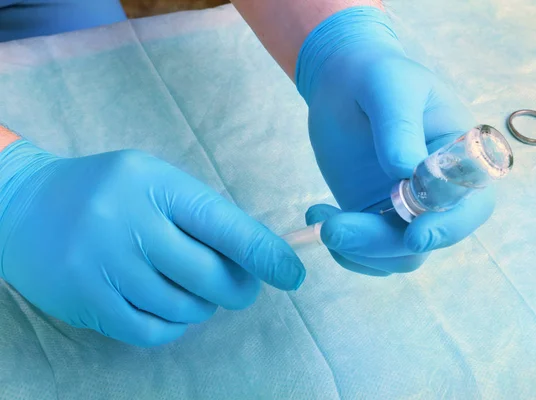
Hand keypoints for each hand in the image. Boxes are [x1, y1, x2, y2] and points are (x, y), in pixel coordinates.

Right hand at [0, 141, 304, 346]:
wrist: (26, 206)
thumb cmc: (108, 192)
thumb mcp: (156, 184)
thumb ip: (203, 216)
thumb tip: (257, 258)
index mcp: (156, 185)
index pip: (223, 224)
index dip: (264, 252)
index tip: (292, 274)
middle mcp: (130, 223)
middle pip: (210, 276)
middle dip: (238, 289)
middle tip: (242, 288)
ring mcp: (105, 266)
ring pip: (184, 308)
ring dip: (202, 306)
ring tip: (191, 289)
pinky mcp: (88, 302)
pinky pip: (152, 331)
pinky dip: (173, 325)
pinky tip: (168, 307)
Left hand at [296, 7, 494, 275]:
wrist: (344, 83)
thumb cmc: (376, 75)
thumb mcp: (388, 86)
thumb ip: (398, 125)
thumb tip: (404, 171)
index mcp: (459, 158)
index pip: (471, 206)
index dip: (449, 226)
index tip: (415, 234)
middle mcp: (438, 193)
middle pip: (426, 240)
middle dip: (381, 243)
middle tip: (334, 229)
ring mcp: (404, 209)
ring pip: (394, 254)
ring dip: (357, 249)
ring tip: (318, 215)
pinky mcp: (373, 217)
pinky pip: (367, 252)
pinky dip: (343, 248)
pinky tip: (318, 216)